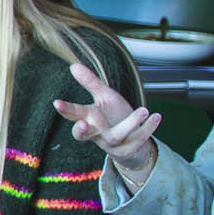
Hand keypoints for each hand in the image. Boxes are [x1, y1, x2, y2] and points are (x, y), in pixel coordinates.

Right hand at [59, 61, 164, 186]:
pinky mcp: (129, 148)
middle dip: (81, 130)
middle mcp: (97, 134)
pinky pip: (139, 139)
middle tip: (83, 122)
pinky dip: (148, 128)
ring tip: (143, 109)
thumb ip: (90, 83)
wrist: (131, 142)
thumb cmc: (113, 116)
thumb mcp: (103, 97)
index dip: (65, 110)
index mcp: (88, 120)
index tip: (57, 103)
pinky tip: (156, 116)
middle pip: (85, 134)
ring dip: (129, 123)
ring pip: (115, 136)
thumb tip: (73, 65)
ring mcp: (112, 143)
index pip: (73, 116)